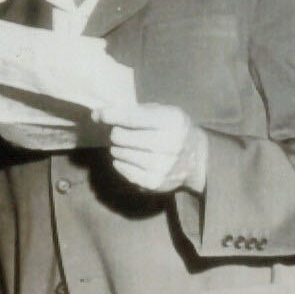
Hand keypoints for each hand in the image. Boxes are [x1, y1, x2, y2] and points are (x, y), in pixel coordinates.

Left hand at [94, 102, 208, 193]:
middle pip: (120, 136)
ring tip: (131, 146)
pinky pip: (122, 169)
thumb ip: (137, 110)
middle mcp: (168, 144)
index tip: (97, 114)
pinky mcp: (153, 182)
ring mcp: (161, 166)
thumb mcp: (166, 112)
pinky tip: (130, 158)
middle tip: (122, 133)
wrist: (197, 159)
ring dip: (119, 148)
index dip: (109, 115)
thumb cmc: (174, 130)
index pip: (131, 117)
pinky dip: (121, 162)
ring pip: (118, 153)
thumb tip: (100, 113)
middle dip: (116, 132)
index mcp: (171, 121)